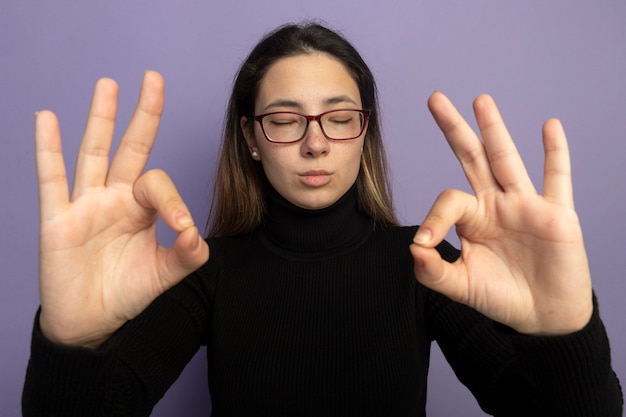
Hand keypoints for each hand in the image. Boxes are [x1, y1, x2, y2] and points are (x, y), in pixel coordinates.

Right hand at [35, 71, 208, 347]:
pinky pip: (52, 179)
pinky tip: (47, 119)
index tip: (182, 231)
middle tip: (153, 78)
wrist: (93, 321)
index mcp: (142, 208)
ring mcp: (85, 205)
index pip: (159, 184)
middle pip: (130, 148)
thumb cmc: (128, 293)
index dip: (173, 201)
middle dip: (142, 115)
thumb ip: (187, 255)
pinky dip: (49, 150)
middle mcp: (115, 198)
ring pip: (93, 153)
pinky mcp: (58, 220)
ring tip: (108, 85)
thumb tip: (195, 233)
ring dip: (100, 120)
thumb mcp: (166, 273)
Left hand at [410, 92, 591, 335]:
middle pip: (472, 158)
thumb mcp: (461, 287)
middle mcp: (496, 204)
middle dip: (454, 129)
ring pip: (507, 160)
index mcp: (472, 218)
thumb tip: (414, 248)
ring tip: (480, 101)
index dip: (434, 218)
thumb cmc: (502, 297)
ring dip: (494, 130)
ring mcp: (526, 205)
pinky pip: (557, 179)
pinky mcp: (556, 214)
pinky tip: (550, 126)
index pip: (448, 200)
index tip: (426, 243)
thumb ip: (433, 272)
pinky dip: (555, 153)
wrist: (544, 317)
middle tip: (434, 99)